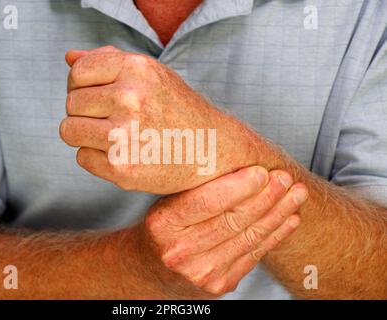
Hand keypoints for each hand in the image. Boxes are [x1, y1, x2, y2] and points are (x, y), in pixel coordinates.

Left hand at [60, 46, 251, 193]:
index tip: (96, 96)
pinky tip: (123, 154)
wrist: (211, 150)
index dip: (80, 85)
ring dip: (85, 135)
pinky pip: (82, 158)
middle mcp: (130, 99)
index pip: (78, 72)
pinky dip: (97, 158)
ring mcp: (125, 135)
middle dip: (85, 112)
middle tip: (110, 120)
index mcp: (137, 70)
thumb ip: (110, 60)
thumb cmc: (177, 109)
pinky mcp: (122, 168)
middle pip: (71, 103)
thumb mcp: (152, 74)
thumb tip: (69, 57)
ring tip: (112, 136)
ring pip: (69, 131)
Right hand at [133, 165, 307, 297]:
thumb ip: (195, 186)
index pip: (206, 202)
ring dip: (278, 213)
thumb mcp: (167, 202)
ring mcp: (201, 272)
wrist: (153, 267)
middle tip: (284, 177)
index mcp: (163, 224)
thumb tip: (238, 157)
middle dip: (265, 197)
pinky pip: (254, 255)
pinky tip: (289, 218)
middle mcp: (180, 252)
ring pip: (249, 238)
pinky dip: (275, 235)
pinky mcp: (219, 284)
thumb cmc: (165, 226)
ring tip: (296, 194)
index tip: (261, 171)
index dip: (238, 187)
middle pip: (233, 220)